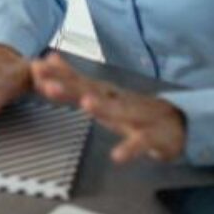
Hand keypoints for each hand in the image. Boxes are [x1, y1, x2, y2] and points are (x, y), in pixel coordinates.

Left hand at [31, 53, 186, 162]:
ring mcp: (136, 116)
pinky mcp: (153, 136)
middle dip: (70, 87)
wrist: (177, 123)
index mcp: (104, 93)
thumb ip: (75, 80)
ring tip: (86, 104)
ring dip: (102, 107)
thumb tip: (50, 57)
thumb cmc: (133, 110)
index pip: (77, 80)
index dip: (57, 74)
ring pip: (118, 111)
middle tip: (48, 83)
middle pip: (92, 91)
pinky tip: (118, 156)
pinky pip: (140, 142)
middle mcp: (118, 100)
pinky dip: (130, 148)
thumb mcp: (101, 95)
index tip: (36, 66)